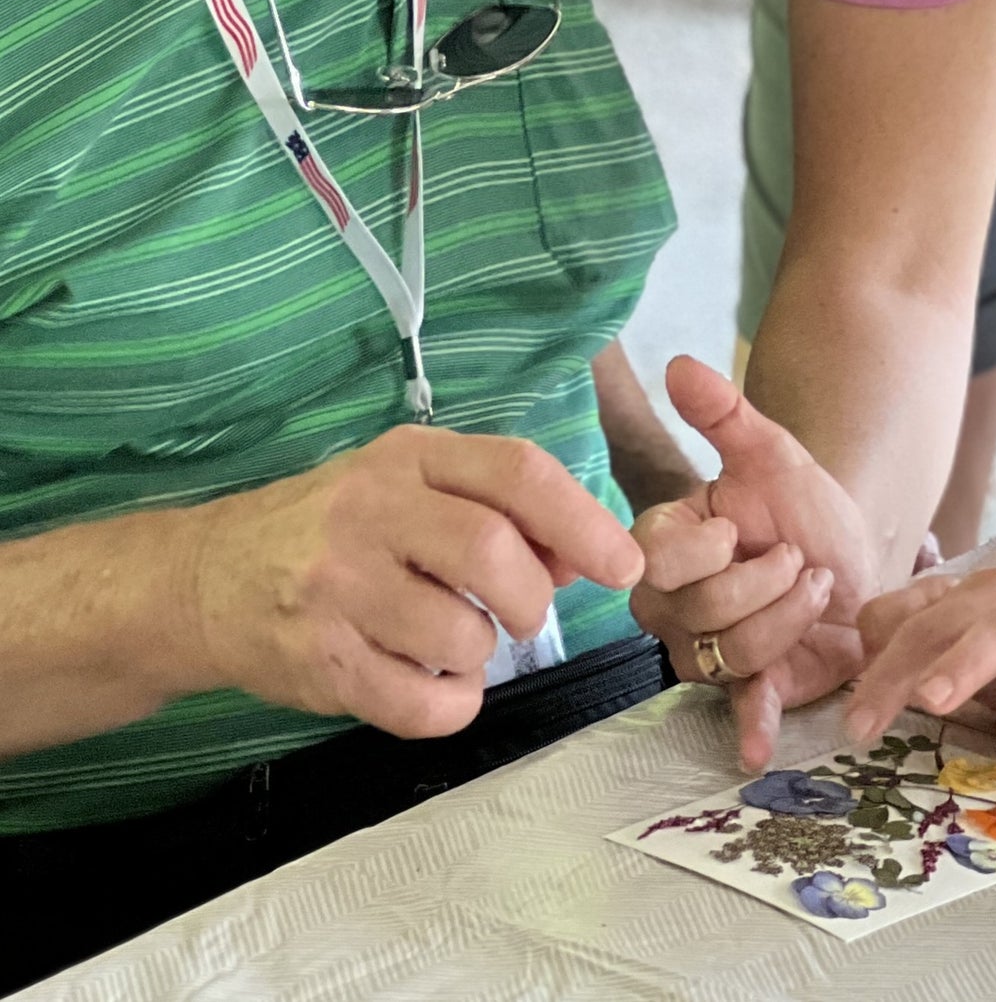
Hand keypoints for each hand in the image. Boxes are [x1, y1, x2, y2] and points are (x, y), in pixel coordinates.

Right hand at [181, 425, 645, 738]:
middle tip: (523, 614)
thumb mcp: (412, 488)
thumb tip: (584, 554)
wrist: (205, 578)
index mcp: (409, 459)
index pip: (516, 474)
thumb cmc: (335, 529)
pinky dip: (449, 704)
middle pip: (491, 552)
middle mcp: (369, 512)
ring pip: (457, 634)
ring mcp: (337, 587)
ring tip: (458, 644)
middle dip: (531, 597)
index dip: (582, 522)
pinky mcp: (317, 662)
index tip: (623, 565)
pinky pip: (416, 703)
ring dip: (481, 653)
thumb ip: (498, 509)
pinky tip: (434, 684)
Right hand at [629, 356, 876, 768]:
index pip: (651, 559)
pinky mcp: (752, 689)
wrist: (856, 555)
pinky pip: (740, 710)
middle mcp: (671, 606)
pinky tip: (756, 746)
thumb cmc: (802, 505)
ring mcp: (707, 652)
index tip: (737, 529)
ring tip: (819, 587)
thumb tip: (677, 364)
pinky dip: (749, 726)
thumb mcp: (773, 454)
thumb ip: (725, 414)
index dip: (700, 549)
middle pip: (697, 610)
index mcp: (665, 545)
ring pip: (732, 651)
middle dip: (765, 580)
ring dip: (791, 615)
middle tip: (800, 558)